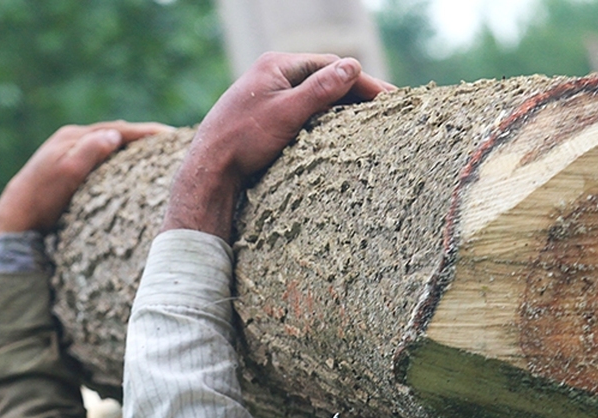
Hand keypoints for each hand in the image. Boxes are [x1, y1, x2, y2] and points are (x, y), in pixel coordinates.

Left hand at [0, 121, 171, 240]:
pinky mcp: (68, 171)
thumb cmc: (40, 199)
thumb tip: (114, 135)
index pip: (117, 130)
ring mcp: (69, 155)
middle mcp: (71, 141)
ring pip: (108, 146)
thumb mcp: (67, 173)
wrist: (15, 219)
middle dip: (142, 136)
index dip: (145, 132)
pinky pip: (101, 159)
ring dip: (131, 147)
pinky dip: (119, 159)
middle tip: (171, 140)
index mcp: (73, 137)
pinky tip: (129, 167)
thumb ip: (89, 151)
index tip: (170, 135)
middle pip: (114, 134)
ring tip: (156, 151)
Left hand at [162, 53, 393, 237]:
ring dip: (338, 107)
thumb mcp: (288, 113)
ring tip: (367, 121)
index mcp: (277, 66)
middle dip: (354, 93)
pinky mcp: (261, 118)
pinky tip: (334, 132)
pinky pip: (300, 112)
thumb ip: (321, 89)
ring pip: (312, 97)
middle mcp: (271, 76)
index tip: (389, 99)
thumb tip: (353, 66)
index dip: (362, 82)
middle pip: (323, 79)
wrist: (208, 171)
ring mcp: (265, 97)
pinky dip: (321, 119)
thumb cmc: (243, 141)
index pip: (331, 66)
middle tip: (385, 109)